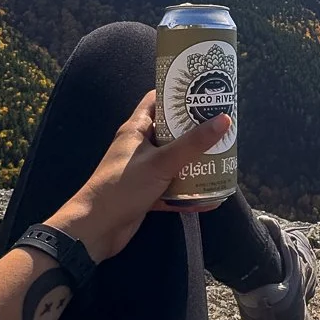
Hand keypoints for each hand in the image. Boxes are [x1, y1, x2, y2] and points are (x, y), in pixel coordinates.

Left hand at [44, 91, 230, 262]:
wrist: (95, 230)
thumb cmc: (123, 187)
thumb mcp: (161, 162)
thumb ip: (193, 143)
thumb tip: (224, 120)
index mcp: (136, 129)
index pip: (155, 100)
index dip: (177, 92)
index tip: (203, 90)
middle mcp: (138, 146)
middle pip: (170, 130)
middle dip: (194, 129)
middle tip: (221, 125)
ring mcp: (142, 170)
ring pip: (173, 160)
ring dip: (194, 162)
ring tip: (221, 158)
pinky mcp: (146, 192)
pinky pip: (171, 187)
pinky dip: (187, 191)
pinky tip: (208, 197)